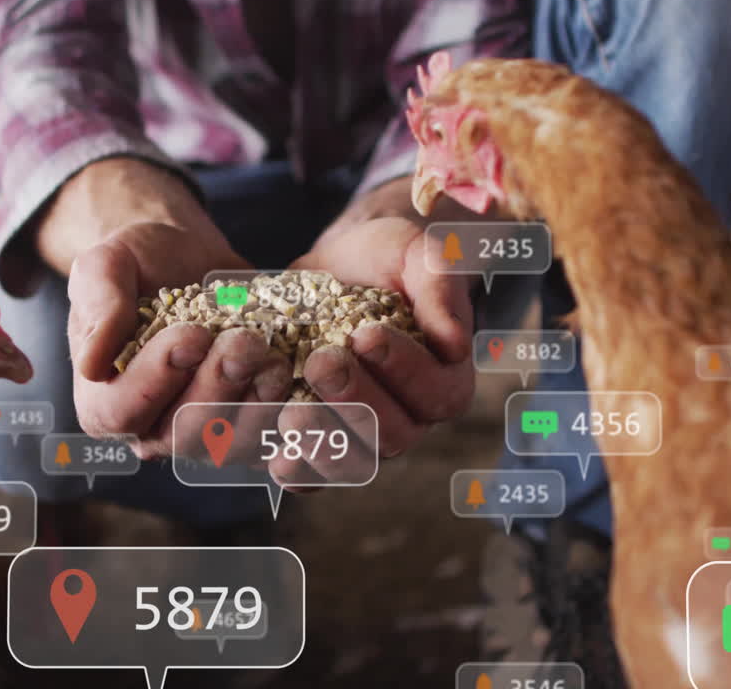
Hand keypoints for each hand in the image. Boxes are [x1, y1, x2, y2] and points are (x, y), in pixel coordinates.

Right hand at [57, 159, 292, 455]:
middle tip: (244, 339)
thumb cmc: (140, 262)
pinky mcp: (250, 425)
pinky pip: (272, 437)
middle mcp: (152, 428)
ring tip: (273, 352)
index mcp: (103, 401)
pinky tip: (302, 372)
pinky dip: (290, 412)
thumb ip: (98, 304)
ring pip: (232, 442)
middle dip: (217, 386)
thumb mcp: (107, 264)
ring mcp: (205, 433)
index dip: (157, 379)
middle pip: (183, 433)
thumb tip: (91, 363)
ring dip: (257, 401)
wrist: (189, 256)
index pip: (121, 412)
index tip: (190, 333)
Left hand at [277, 210, 475, 476]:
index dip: (404, 370)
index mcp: (444, 379)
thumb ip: (440, 286)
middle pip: (393, 434)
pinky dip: (296, 472)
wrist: (335, 267)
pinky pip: (314, 476)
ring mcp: (365, 437)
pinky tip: (275, 454)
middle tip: (322, 361)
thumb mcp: (417, 255)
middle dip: (355, 400)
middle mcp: (410, 418)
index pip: (436, 393)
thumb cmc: (386, 260)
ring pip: (354, 462)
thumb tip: (455, 343)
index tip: (368, 334)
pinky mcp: (322, 443)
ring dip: (323, 442)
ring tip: (293, 411)